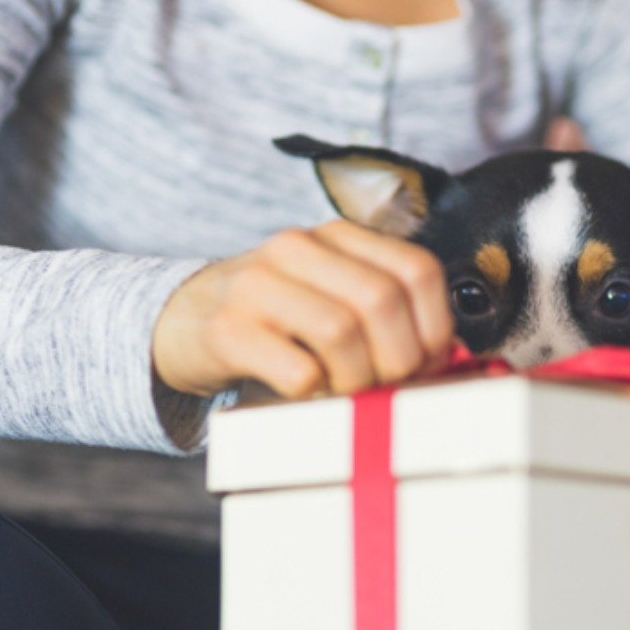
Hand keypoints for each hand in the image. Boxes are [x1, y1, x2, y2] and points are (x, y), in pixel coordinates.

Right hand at [152, 220, 454, 398]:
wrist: (180, 323)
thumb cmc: (277, 322)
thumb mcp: (331, 297)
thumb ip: (385, 314)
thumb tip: (448, 363)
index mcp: (337, 236)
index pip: (416, 270)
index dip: (435, 328)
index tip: (426, 365)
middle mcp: (297, 247)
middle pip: (381, 302)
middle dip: (398, 361)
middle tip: (385, 388)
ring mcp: (257, 284)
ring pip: (341, 332)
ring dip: (356, 379)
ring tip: (345, 392)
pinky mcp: (228, 329)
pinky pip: (297, 369)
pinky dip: (314, 393)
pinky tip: (305, 392)